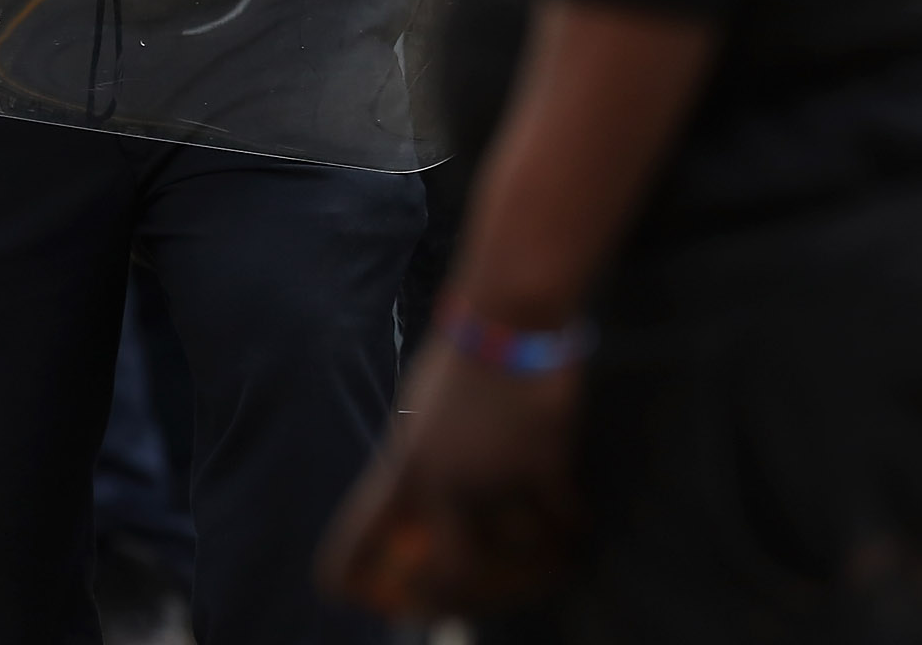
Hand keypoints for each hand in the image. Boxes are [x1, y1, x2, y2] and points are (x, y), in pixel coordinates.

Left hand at [319, 336, 583, 619]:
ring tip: (545, 551)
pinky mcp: (543, 465)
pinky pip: (562, 519)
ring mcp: (496, 477)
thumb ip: (419, 460)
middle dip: (463, 596)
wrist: (507, 321)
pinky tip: (574, 528)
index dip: (349, 577)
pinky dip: (570, 528)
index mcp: (405, 466)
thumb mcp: (419, 411)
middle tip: (473, 600)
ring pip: (519, 546)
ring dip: (534, 548)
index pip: (358, 536)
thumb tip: (422, 500)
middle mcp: (445, 483)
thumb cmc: (461, 357)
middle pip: (450, 573)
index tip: (348, 597)